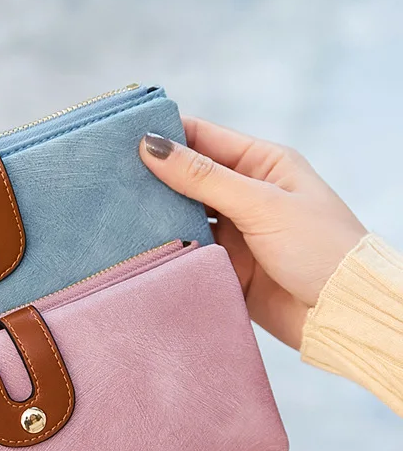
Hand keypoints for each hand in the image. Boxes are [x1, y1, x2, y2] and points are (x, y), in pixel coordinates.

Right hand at [139, 118, 367, 348]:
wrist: (340, 314)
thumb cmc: (320, 248)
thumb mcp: (261, 204)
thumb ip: (204, 178)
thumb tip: (154, 146)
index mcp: (262, 164)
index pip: (203, 138)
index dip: (166, 135)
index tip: (124, 140)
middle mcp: (244, 194)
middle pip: (187, 178)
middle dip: (153, 179)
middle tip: (110, 179)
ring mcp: (233, 231)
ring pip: (182, 216)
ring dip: (157, 217)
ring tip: (117, 213)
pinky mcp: (223, 266)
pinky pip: (187, 251)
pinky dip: (167, 249)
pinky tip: (139, 246)